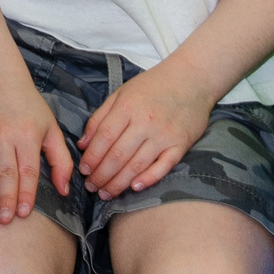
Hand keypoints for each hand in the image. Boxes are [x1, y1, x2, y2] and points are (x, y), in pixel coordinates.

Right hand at [0, 71, 73, 225]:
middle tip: (4, 220)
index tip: (25, 214)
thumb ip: (61, 160)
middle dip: (4, 199)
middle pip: (4, 173)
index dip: (27, 195)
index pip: (28, 172)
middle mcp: (4, 137)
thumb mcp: (51, 128)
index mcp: (27, 137)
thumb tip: (64, 190)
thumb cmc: (27, 105)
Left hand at [78, 63, 211, 198]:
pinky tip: (135, 188)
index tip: (83, 170)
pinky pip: (163, 166)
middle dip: (102, 175)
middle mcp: (145, 122)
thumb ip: (100, 118)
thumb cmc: (152, 86)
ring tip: (106, 193)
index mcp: (127, 107)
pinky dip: (149, 179)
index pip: (104, 137)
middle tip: (91, 187)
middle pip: (118, 155)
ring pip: (137, 164)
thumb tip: (83, 144)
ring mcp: (164, 135)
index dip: (92, 157)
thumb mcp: (120, 93)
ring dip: (119, 182)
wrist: (191, 80)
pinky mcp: (181, 144)